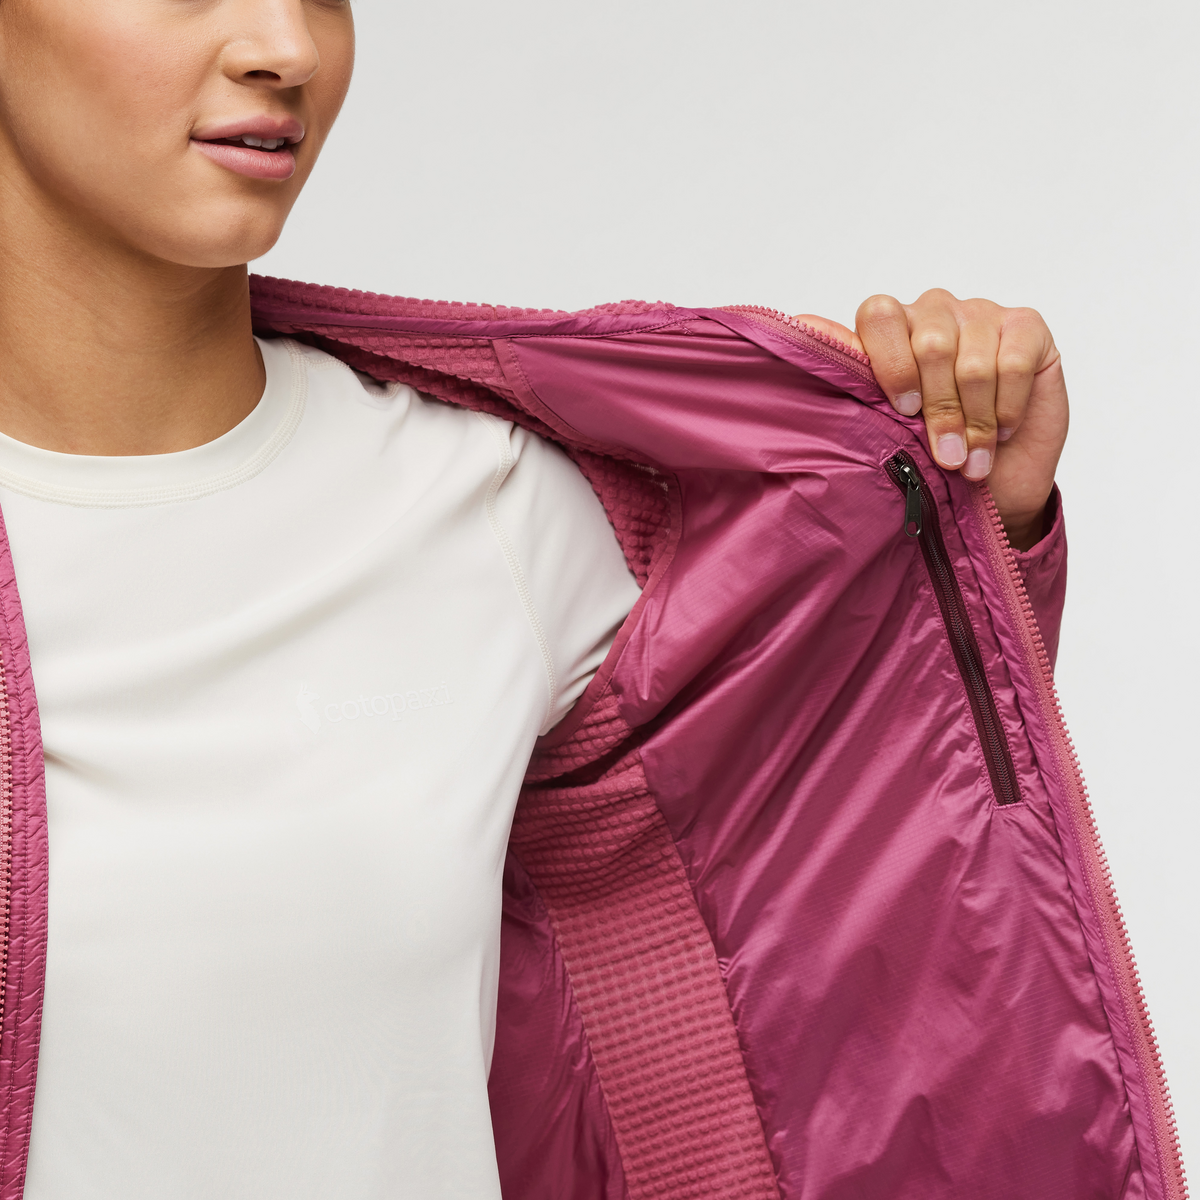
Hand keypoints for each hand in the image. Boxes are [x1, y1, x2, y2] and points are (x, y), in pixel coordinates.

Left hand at [796, 290, 1068, 551]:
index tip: (903, 411)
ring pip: (973, 361)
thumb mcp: (882, 427)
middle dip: (939, 411)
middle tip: (944, 455)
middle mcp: (933, 312)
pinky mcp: (1027, 328)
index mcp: (890, 329)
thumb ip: (849, 379)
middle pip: (931, 343)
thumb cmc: (929, 455)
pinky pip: (1014, 361)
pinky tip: (1002, 430)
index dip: (891, 365)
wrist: (991, 485)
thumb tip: (800, 324)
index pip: (879, 314)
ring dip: (975, 421)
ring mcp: (981, 314)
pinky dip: (1006, 407)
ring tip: (972, 458)